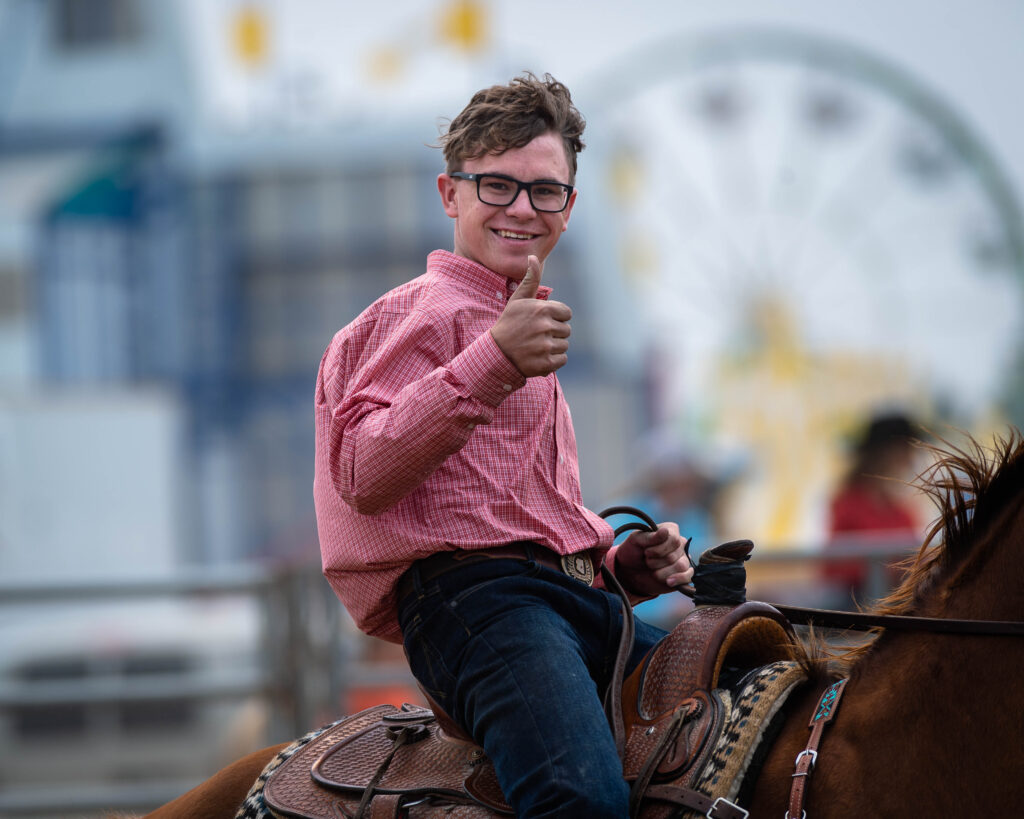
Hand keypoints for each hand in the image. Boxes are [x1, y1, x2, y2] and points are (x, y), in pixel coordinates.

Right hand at [489, 255, 571, 377]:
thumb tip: (533, 256)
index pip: (566, 314)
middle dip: (554, 333)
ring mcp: (545, 346)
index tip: (541, 322)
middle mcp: (545, 327)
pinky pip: (562, 360)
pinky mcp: (546, 363)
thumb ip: (530, 280)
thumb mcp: (518, 300)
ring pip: (564, 345)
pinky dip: (553, 360)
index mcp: (542, 309)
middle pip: (566, 330)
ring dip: (553, 347)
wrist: (495, 353)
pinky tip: (538, 357)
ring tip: (536, 346)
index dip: (556, 318)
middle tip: (536, 335)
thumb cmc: (509, 323)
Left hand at [612, 522, 693, 598]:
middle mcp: (680, 544)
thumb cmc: (633, 551)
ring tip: (652, 571)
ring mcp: (683, 559)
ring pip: (681, 566)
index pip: (674, 539)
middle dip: (656, 561)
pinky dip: (678, 579)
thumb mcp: (636, 540)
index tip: (646, 552)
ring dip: (661, 572)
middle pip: (674, 555)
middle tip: (647, 560)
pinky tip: (668, 581)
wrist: (629, 570)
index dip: (658, 548)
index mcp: (670, 530)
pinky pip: (688, 576)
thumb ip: (650, 536)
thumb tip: (665, 531)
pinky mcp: (683, 574)